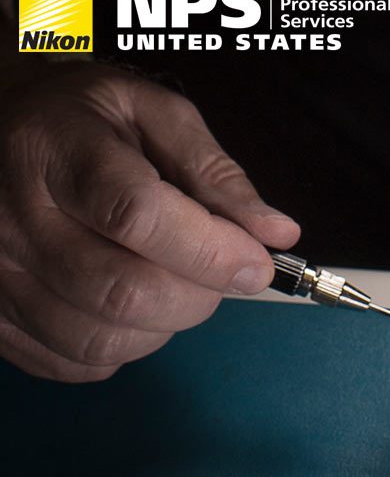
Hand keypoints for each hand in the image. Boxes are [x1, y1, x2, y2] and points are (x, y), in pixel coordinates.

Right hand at [0, 62, 299, 381]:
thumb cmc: (81, 119)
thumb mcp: (154, 114)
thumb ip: (216, 173)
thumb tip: (276, 232)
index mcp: (56, 151)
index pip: (138, 216)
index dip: (211, 250)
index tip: (257, 262)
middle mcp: (13, 217)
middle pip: (124, 291)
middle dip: (200, 294)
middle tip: (219, 271)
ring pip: (101, 339)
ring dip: (165, 326)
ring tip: (173, 282)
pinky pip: (74, 362)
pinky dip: (124, 348)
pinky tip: (130, 306)